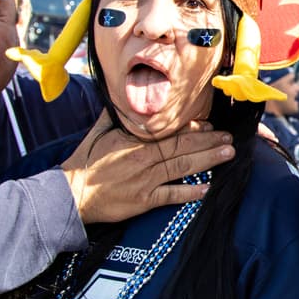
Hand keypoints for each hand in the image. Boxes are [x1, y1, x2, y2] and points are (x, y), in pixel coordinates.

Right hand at [62, 113, 234, 222]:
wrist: (69, 195)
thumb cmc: (82, 163)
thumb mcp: (97, 133)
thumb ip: (113, 116)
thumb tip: (121, 98)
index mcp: (134, 140)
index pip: (169, 131)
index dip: (193, 128)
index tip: (210, 124)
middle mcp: (143, 157)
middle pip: (182, 147)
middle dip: (209, 141)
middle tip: (229, 138)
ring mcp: (145, 180)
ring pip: (182, 167)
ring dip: (208, 160)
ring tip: (228, 154)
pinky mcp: (144, 200)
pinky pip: (172, 195)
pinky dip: (190, 192)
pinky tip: (207, 188)